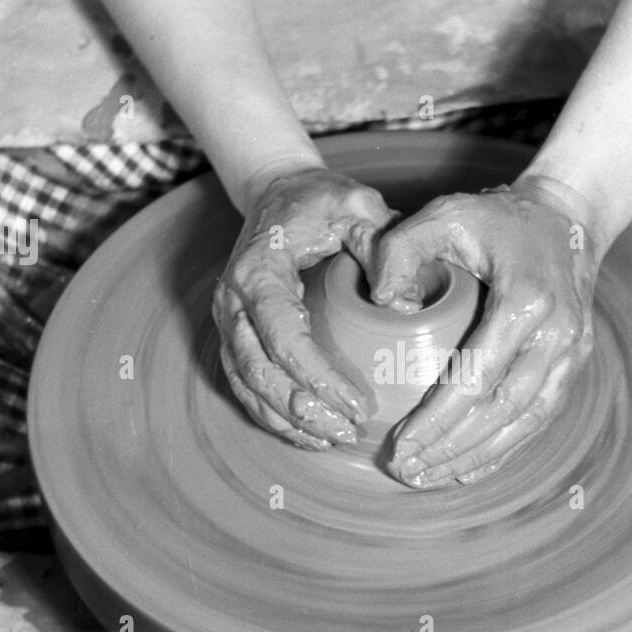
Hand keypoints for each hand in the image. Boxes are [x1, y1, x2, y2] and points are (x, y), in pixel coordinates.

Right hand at [213, 164, 394, 449]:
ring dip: (287, 421)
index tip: (359, 404)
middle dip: (304, 410)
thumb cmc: (322, 200)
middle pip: (258, 372)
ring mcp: (227, 321)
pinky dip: (273, 415)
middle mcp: (232, 300)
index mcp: (258, 269)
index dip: (319, 377)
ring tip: (333, 440)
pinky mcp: (233, 336)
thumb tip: (404, 306)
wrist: (278, 191)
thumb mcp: (359, 206)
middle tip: (349, 433)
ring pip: (247, 386)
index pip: (283, 335)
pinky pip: (245, 386)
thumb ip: (382, 247)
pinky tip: (309, 434)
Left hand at [372, 176, 601, 486]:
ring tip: (429, 479)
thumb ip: (400, 250)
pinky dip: (502, 450)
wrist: (567, 216)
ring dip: (476, 459)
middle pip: (503, 412)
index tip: (399, 444)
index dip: (437, 419)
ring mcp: (572, 354)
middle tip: (406, 472)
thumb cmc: (495, 218)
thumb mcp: (442, 213)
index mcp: (527, 301)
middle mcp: (558, 335)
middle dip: (452, 450)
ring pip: (525, 425)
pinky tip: (465, 470)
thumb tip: (383, 304)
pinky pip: (538, 419)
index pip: (477, 377)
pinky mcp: (573, 366)